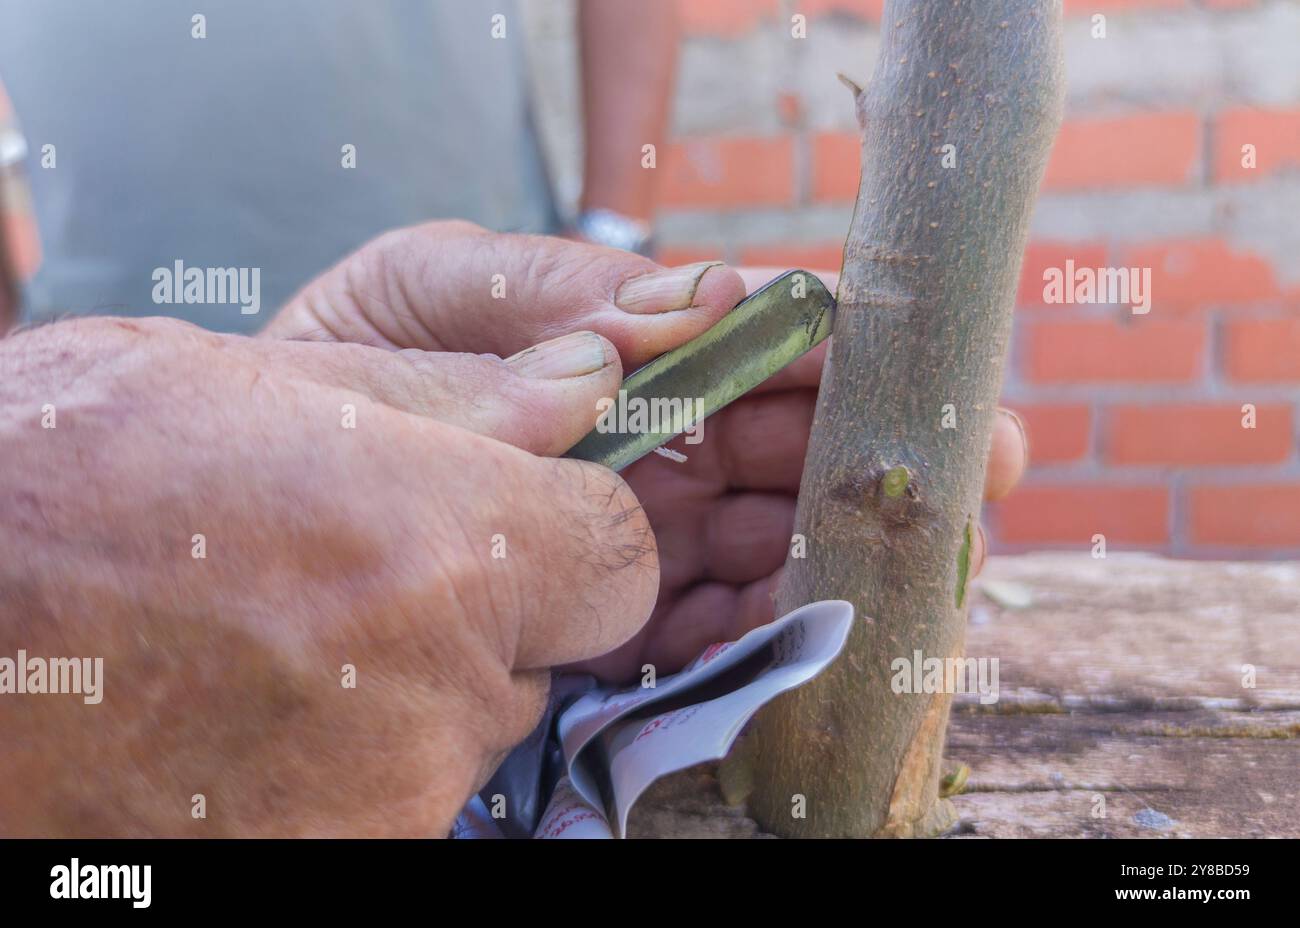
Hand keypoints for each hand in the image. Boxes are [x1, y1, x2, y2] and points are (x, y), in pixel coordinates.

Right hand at [0, 315, 655, 835]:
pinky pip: (393, 801)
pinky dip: (342, 766)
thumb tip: (580, 380)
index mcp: (440, 545)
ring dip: (402, 693)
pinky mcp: (333, 867)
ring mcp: (380, 804)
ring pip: (463, 732)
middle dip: (475, 614)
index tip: (507, 519)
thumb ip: (442, 393)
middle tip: (344, 577)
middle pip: (536, 651)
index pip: (619, 555)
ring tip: (267, 643)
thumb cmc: (47, 490)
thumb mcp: (239, 382)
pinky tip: (239, 717)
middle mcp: (432, 697)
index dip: (568, 530)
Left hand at [266, 228, 1027, 683]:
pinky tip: (775, 623)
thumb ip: (545, 293)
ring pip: (773, 542)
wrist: (262, 486)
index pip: (764, 344)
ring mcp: (640, 534)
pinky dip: (748, 630)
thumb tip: (696, 302)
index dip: (846, 357)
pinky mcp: (609, 618)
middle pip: (794, 450)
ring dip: (831, 551)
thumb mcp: (430, 287)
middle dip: (872, 459)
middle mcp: (655, 443)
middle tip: (950, 478)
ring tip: (874, 557)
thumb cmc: (348, 358)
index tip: (910, 377)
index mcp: (631, 351)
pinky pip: (704, 629)